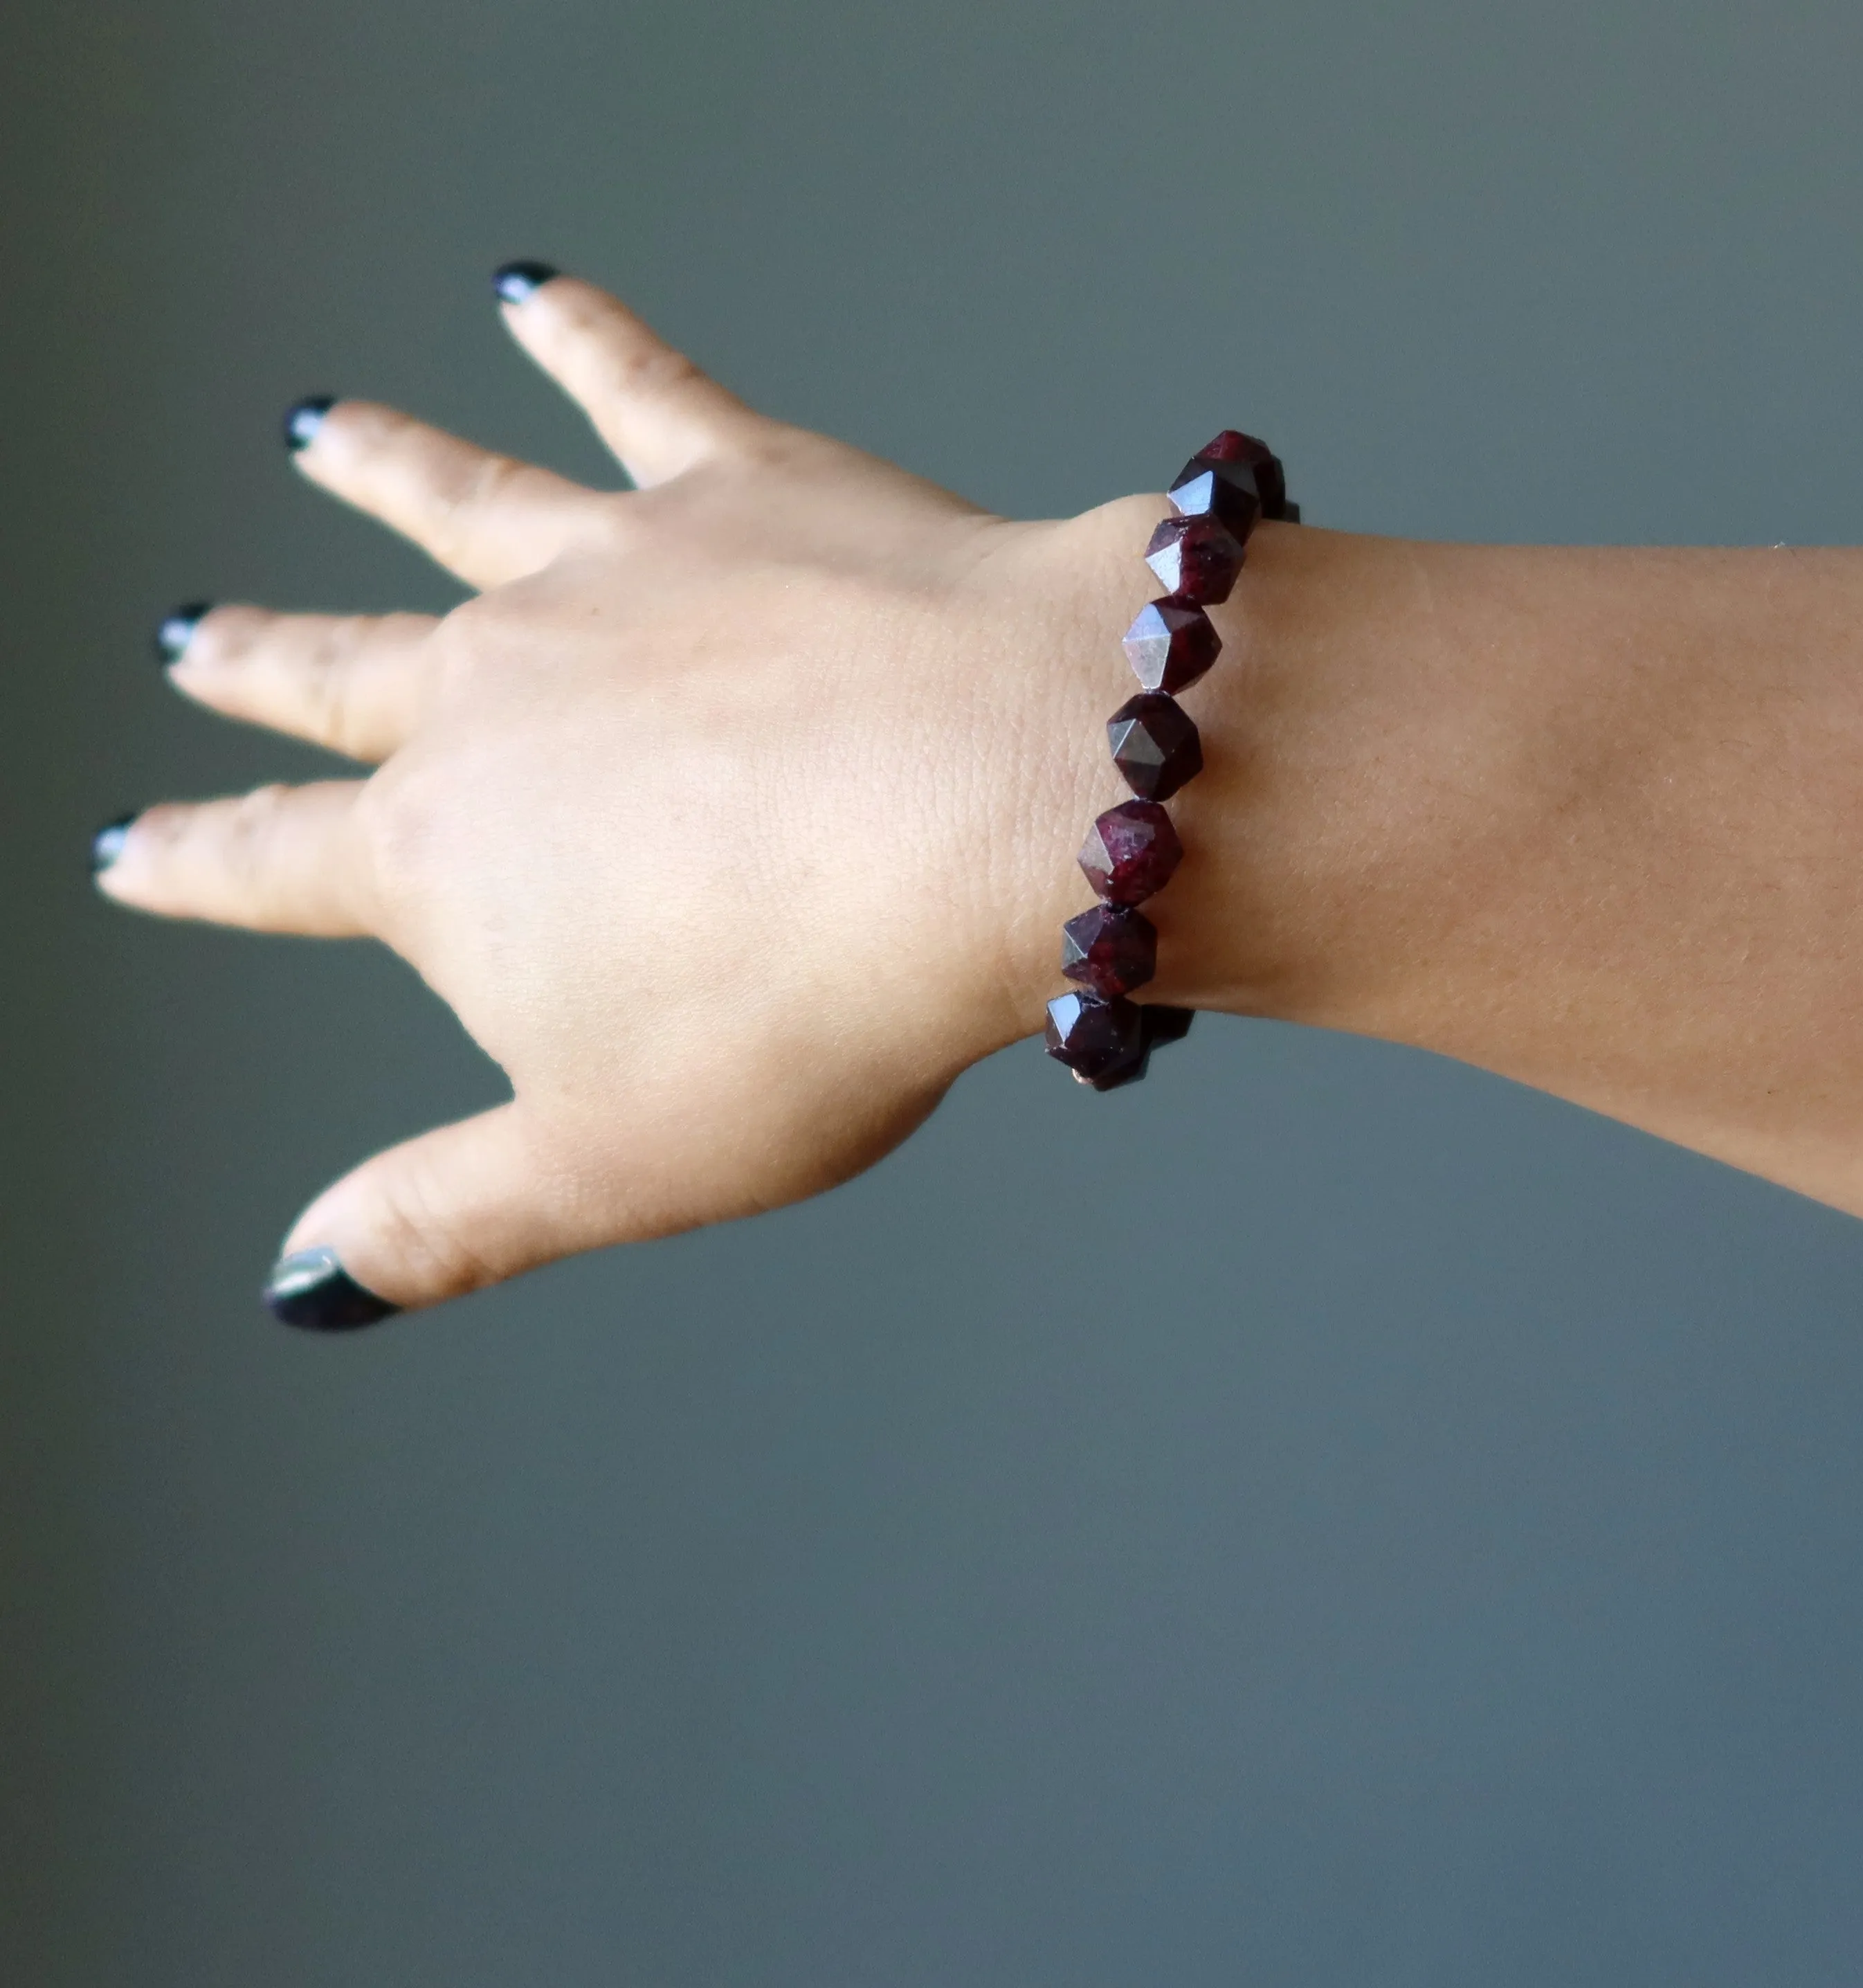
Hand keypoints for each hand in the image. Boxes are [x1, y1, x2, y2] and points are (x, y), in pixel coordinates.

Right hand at [98, 268, 1149, 1324]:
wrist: (1002, 805)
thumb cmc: (820, 997)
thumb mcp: (615, 1157)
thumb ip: (446, 1217)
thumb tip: (304, 1286)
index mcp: (450, 858)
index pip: (277, 867)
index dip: (196, 866)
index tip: (130, 848)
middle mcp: (497, 689)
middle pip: (343, 674)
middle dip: (264, 669)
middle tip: (197, 640)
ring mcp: (611, 569)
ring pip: (454, 503)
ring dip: (377, 469)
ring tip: (317, 427)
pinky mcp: (739, 484)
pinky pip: (634, 387)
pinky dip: (578, 332)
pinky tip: (533, 289)